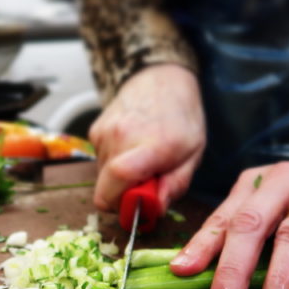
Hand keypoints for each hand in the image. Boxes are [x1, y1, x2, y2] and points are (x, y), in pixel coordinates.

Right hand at [89, 64, 205, 213]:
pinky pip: (99, 162)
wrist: (160, 78)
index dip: (122, 205)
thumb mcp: (193, 154)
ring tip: (141, 160)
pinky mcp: (95, 131)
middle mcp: (122, 137)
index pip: (119, 180)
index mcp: (152, 144)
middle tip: (144, 186)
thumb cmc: (182, 118)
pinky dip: (113, 163)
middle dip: (123, 197)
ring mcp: (104, 133)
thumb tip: (153, 209)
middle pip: (105, 189)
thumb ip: (174, 185)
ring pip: (102, 177)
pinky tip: (130, 147)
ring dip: (120, 178)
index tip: (137, 209)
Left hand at [169, 148, 288, 288]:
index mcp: (255, 184)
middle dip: (234, 269)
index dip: (201, 245)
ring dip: (280, 279)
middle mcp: (282, 181)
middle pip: (251, 225)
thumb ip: (234, 234)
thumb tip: (187, 270)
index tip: (181, 272)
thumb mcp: (269, 208)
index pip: (223, 218)